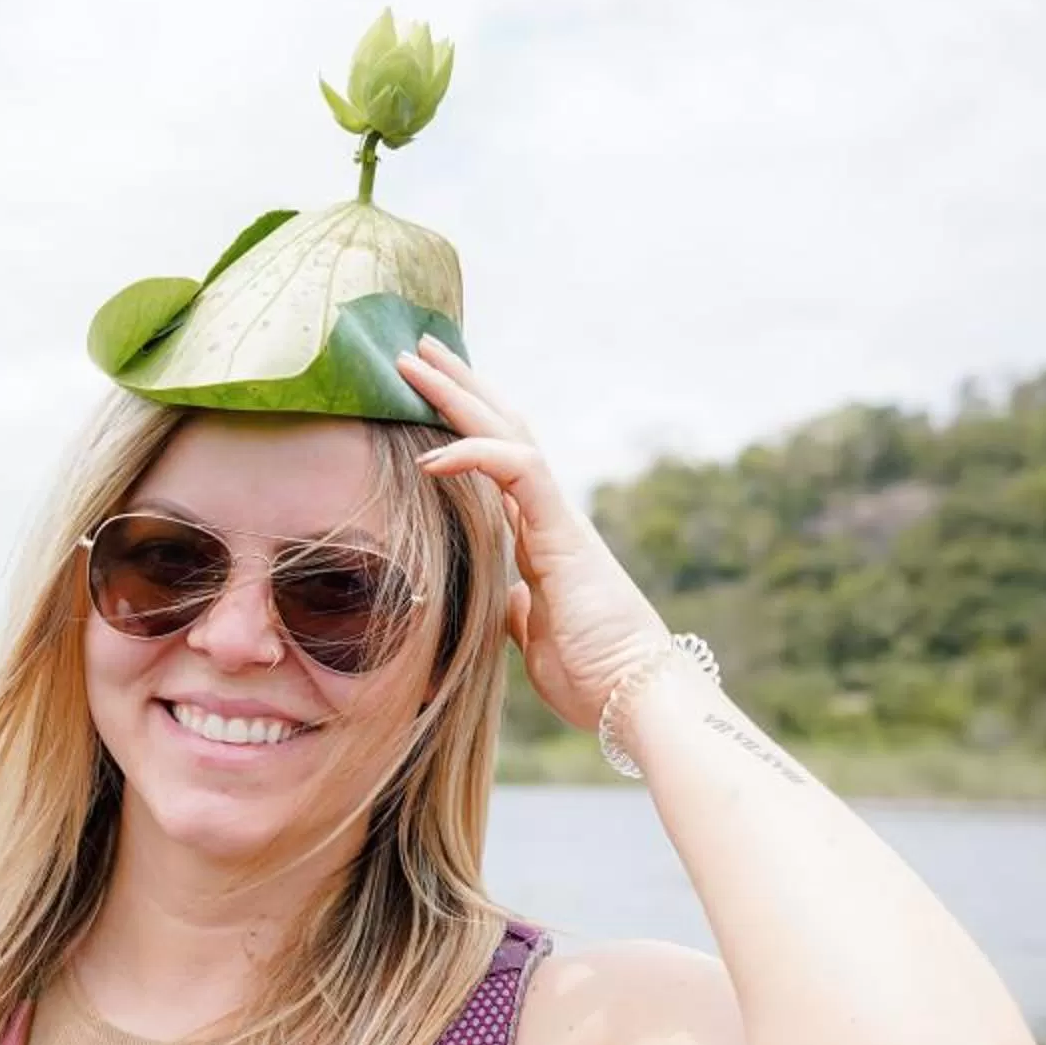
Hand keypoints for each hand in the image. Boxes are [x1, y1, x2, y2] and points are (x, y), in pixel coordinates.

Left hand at [396, 334, 670, 729]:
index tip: (424, 396)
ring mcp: (557, 518)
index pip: (497, 461)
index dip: (463, 425)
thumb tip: (508, 602)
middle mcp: (548, 515)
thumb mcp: (534, 637)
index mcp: (537, 536)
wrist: (631, 696)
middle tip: (415, 348)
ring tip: (414, 363)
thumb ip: (519, 610)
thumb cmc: (590, 674)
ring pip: (508, 433)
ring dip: (459, 396)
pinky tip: (431, 454)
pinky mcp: (563, 532)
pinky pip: (518, 471)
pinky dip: (474, 454)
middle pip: (501, 428)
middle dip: (458, 386)